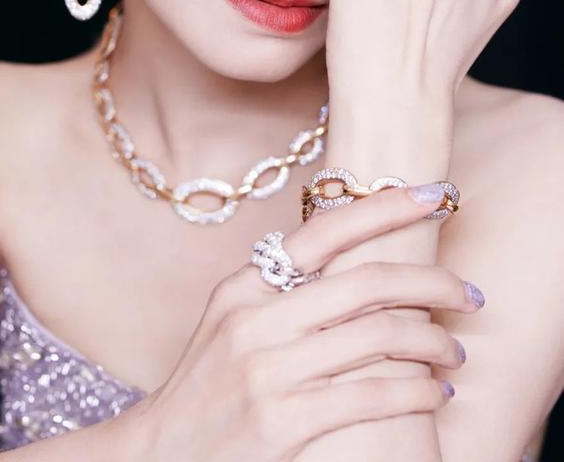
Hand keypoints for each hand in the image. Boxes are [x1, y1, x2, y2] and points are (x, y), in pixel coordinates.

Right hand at [132, 187, 482, 461]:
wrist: (163, 453)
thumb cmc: (209, 384)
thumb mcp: (233, 320)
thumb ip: (281, 289)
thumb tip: (355, 259)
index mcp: (244, 285)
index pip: (325, 231)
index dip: (385, 208)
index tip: (432, 195)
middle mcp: (255, 319)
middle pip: (366, 283)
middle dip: (432, 282)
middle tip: (469, 293)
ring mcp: (267, 371)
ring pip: (378, 339)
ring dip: (432, 341)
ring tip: (453, 350)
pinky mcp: (281, 423)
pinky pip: (371, 396)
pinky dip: (416, 391)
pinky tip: (433, 392)